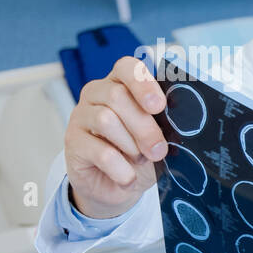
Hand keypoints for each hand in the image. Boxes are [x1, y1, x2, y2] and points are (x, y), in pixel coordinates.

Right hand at [64, 55, 168, 218]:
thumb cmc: (140, 154)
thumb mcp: (158, 136)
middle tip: (158, 150)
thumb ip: (164, 123)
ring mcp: (80, 116)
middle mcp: (96, 94)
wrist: (117, 185)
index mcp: (121, 84)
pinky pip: (100, 152)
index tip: (158, 106)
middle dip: (144, 126)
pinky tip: (127, 177)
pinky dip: (121, 168)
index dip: (143, 83)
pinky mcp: (72, 143)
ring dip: (131, 146)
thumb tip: (180, 122)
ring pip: (105, 120)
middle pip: (117, 96)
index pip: (127, 67)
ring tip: (139, 160)